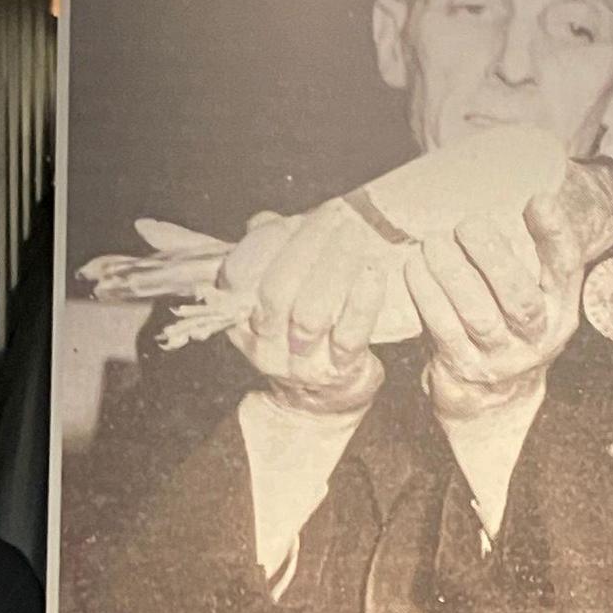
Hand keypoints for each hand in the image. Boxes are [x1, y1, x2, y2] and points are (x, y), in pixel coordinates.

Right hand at [226, 203, 391, 417]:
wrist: (322, 395)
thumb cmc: (300, 326)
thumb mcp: (275, 290)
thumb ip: (266, 251)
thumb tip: (264, 221)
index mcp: (238, 315)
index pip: (239, 272)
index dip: (267, 241)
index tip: (296, 218)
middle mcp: (262, 342)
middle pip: (276, 289)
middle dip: (308, 246)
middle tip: (337, 217)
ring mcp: (299, 361)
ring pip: (310, 313)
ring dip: (336, 267)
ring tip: (356, 236)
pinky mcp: (337, 370)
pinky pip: (349, 335)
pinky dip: (363, 300)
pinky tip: (374, 271)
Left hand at [409, 195, 585, 418]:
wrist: (494, 402)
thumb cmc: (511, 329)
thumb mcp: (537, 298)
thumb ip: (536, 257)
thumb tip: (530, 200)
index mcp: (560, 311)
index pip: (566, 270)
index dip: (555, 235)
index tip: (537, 200)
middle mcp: (537, 339)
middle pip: (520, 300)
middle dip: (493, 257)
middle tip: (467, 224)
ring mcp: (501, 359)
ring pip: (478, 315)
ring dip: (453, 274)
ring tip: (434, 242)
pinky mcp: (464, 370)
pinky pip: (444, 330)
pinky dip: (427, 297)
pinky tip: (415, 269)